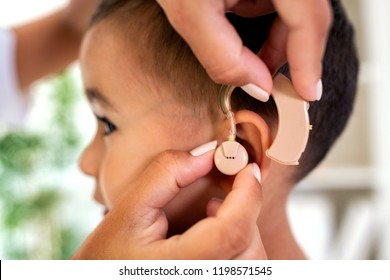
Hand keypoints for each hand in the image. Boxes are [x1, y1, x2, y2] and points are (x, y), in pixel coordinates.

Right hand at [72, 149, 265, 258]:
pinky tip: (214, 233)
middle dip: (246, 209)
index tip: (247, 166)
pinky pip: (244, 267)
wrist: (100, 279)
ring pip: (253, 261)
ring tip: (213, 211)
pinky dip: (240, 246)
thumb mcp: (129, 208)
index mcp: (178, 265)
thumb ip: (167, 174)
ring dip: (244, 228)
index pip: (232, 230)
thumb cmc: (109, 252)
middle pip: (250, 248)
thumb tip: (210, 152)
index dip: (248, 194)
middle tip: (228, 185)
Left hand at [156, 0, 330, 100]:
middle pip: (309, 15)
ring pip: (297, 7)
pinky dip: (264, 12)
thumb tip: (257, 85)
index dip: (309, 63)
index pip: (310, 21)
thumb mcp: (191, 13)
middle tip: (270, 80)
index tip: (306, 93)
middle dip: (289, 52)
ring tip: (249, 48)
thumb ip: (223, 56)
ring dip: (276, 34)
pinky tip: (238, 12)